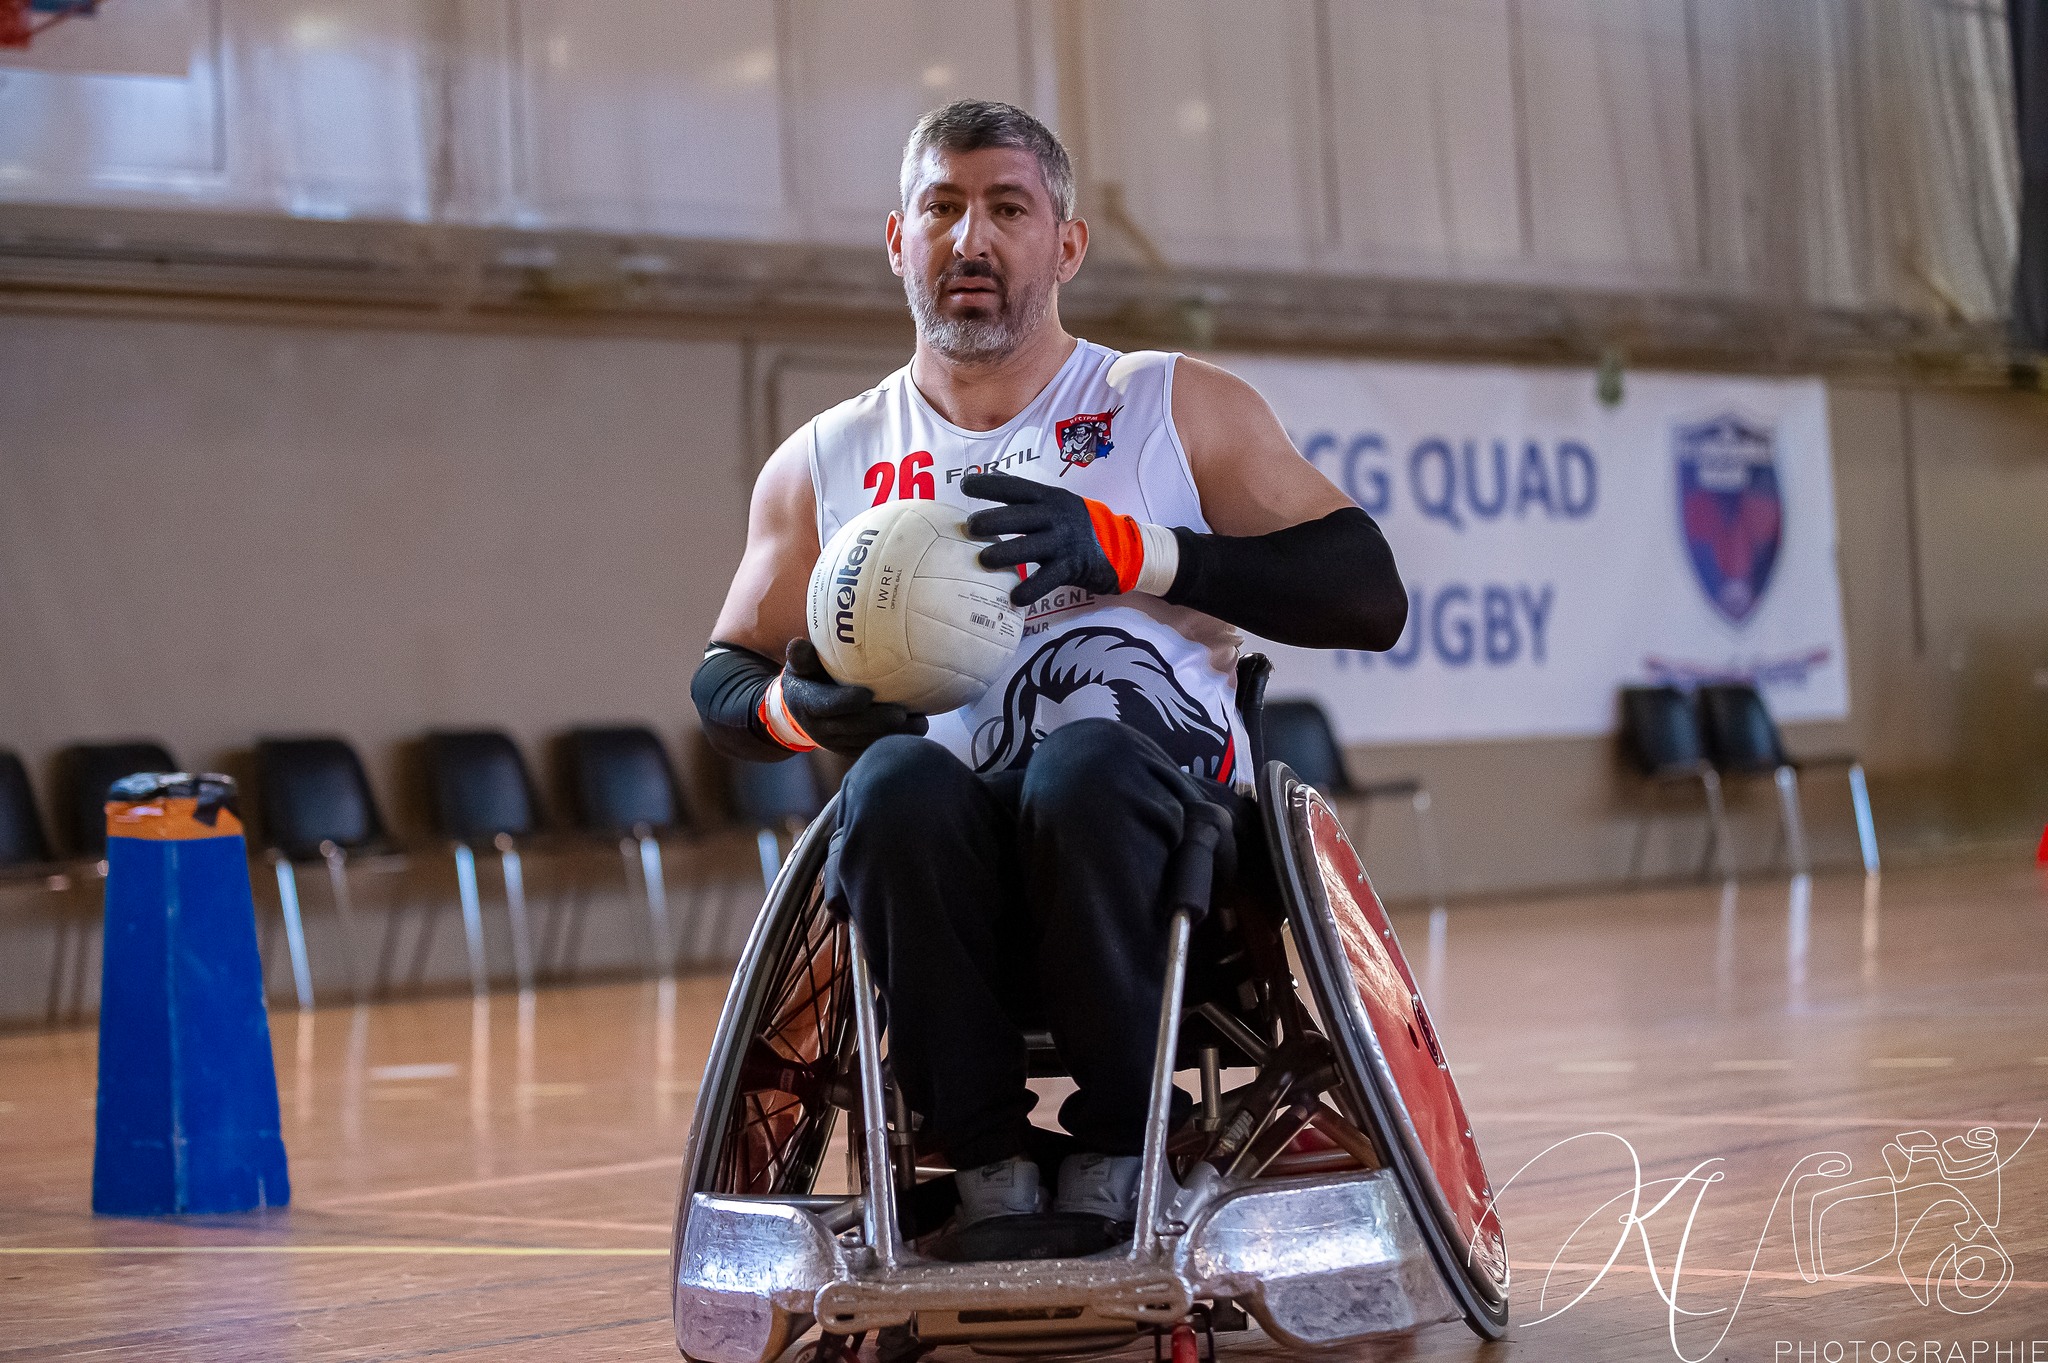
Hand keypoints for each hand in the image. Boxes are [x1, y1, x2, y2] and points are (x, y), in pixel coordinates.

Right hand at [772, 639, 927, 755]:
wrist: (801, 712)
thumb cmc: (808, 678)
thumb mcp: (800, 666)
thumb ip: (801, 656)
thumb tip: (799, 642)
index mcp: (807, 704)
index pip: (825, 705)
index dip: (845, 702)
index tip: (867, 694)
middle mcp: (820, 728)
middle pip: (852, 727)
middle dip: (878, 722)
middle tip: (903, 713)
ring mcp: (836, 742)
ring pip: (866, 742)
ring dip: (893, 734)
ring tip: (920, 723)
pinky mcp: (850, 750)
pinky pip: (873, 747)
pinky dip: (894, 740)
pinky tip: (917, 729)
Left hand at [962, 471, 1120, 608]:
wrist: (1121, 546)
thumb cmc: (1077, 524)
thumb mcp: (1056, 503)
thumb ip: (1027, 498)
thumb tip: (991, 486)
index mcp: (1048, 498)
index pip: (1016, 487)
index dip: (989, 486)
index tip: (965, 486)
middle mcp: (1055, 516)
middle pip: (1018, 516)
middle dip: (991, 520)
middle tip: (970, 527)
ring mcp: (1063, 541)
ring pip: (1029, 547)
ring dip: (1003, 554)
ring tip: (983, 560)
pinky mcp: (1071, 566)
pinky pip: (1046, 579)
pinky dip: (1029, 590)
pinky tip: (1014, 597)